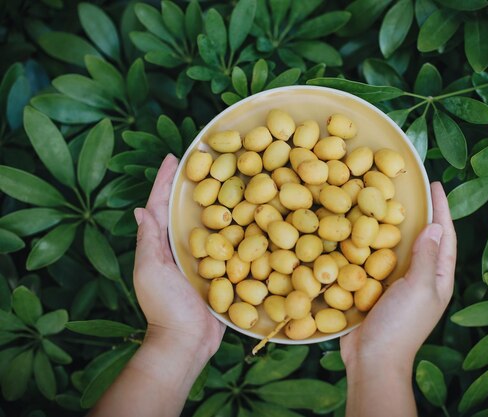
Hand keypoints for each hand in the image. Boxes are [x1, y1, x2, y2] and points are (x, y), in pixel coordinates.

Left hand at [89, 155, 225, 416]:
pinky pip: (234, 245)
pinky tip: (256, 213)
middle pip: (190, 209)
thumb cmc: (165, 307)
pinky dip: (242, 229)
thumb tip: (139, 209)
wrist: (188, 342)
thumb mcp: (150, 271)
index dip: (166, 180)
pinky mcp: (225, 272)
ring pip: (215, 223)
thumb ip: (148, 241)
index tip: (175, 156)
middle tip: (213, 158)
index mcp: (163, 245)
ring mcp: (207, 259)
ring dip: (223, 201)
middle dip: (198, 183)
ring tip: (237, 177)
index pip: (162, 205)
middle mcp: (185, 247)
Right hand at [341, 182, 455, 367]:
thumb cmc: (401, 326)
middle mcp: (420, 278)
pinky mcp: (374, 289)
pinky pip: (374, 259)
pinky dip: (369, 243)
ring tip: (381, 202)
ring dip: (390, 225)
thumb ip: (427, 258)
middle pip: (423, 238)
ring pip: (397, 247)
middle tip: (407, 188)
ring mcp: (397, 284)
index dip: (442, 209)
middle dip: (418, 213)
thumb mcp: (419, 289)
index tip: (434, 184)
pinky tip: (358, 229)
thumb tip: (436, 226)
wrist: (372, 360)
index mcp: (438, 278)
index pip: (445, 236)